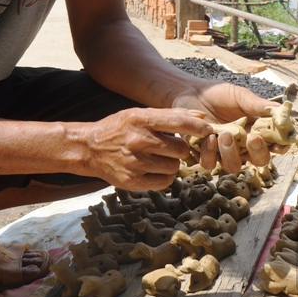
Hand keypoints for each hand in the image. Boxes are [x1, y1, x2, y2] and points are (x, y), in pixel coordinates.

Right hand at [73, 108, 211, 190]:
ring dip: (171, 163)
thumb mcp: (139, 114)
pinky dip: (163, 176)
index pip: (178, 122)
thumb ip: (170, 115)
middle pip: (180, 149)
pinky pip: (165, 182)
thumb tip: (201, 115)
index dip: (197, 127)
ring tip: (157, 157)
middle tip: (169, 146)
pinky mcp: (133, 182)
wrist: (89, 149)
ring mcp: (135, 163)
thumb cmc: (118, 129)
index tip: (208, 130)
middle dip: (179, 149)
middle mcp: (138, 141)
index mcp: (140, 120)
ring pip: (174, 167)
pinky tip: (152, 169)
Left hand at [171, 81, 283, 172]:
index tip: (279, 145)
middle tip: (252, 138)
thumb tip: (282, 110)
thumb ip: (258, 105)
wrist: (190, 92)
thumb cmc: (218, 94)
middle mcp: (242, 146)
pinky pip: (210, 163)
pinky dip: (210, 153)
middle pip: (258, 161)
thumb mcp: (240, 96)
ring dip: (231, 153)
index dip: (280, 148)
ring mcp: (224, 152)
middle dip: (258, 153)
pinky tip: (208, 137)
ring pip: (234, 166)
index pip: (274, 146)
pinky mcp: (204, 154)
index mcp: (256, 131)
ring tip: (224, 134)